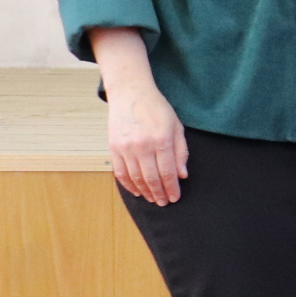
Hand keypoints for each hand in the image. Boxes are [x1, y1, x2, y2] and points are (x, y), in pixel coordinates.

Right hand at [108, 81, 188, 205]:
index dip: (172, 188)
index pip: (168, 172)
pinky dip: (128, 184)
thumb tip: (182, 175)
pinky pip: (120, 172)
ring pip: (135, 178)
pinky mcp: (113, 147)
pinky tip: (136, 191)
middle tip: (164, 203)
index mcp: (161, 140)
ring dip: (145, 191)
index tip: (175, 197)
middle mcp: (142, 146)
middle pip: (151, 178)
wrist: (131, 93)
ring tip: (152, 199)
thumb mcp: (177, 127)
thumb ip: (181, 152)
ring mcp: (125, 147)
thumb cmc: (157, 109)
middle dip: (159, 193)